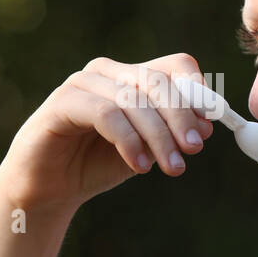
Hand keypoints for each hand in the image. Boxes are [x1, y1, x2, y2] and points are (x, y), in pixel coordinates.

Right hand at [0, 54, 214, 214]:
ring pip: (134, 99)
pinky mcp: (62, 102)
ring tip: (172, 168)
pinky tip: (139, 165)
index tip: (209, 128)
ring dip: (159, 136)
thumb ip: (171, 133)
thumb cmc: (96, 165)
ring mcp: (82, 83)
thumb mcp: (145, 148)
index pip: (176, 66)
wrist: (48, 190)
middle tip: (194, 150)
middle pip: (158, 81)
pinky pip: (106, 114)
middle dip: (182, 117)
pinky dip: (129, 140)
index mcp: (131, 76)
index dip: (198, 93)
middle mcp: (107, 72)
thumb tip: (207, 124)